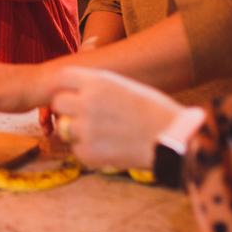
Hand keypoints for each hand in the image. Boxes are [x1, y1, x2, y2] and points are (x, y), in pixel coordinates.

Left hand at [49, 67, 198, 170]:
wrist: (173, 138)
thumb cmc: (153, 109)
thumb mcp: (123, 85)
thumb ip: (96, 86)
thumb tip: (73, 89)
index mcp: (97, 82)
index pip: (61, 77)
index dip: (64, 86)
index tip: (70, 93)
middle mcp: (87, 102)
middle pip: (58, 103)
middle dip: (68, 109)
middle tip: (84, 116)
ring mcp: (86, 129)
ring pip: (64, 128)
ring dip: (76, 131)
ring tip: (100, 133)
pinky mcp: (89, 153)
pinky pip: (75, 150)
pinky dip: (86, 150)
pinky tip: (107, 147)